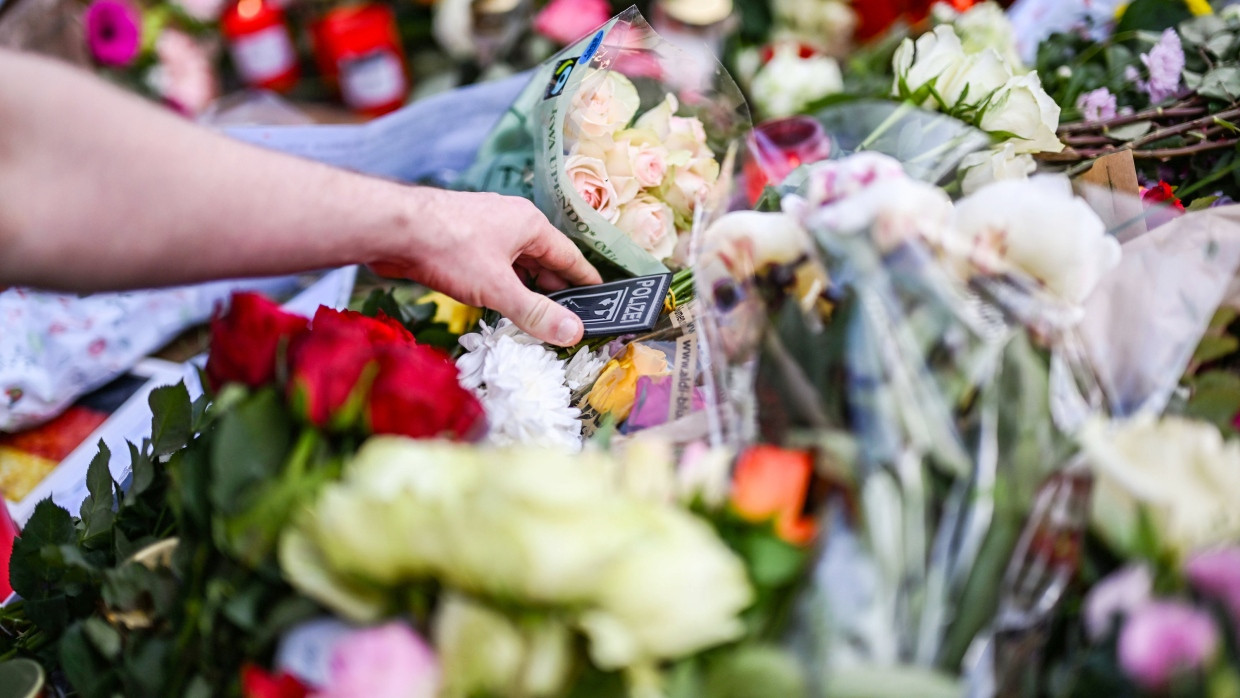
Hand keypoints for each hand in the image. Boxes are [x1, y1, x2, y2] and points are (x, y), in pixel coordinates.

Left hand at [369, 188, 601, 345]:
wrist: (392, 228)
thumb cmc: (449, 248)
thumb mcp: (499, 288)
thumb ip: (536, 312)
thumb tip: (573, 332)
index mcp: (529, 224)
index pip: (569, 255)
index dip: (586, 279)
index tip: (601, 297)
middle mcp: (510, 221)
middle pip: (543, 260)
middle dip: (555, 289)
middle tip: (569, 318)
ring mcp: (483, 229)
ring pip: (515, 263)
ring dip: (526, 289)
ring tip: (537, 316)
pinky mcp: (460, 240)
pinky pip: (493, 265)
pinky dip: (502, 284)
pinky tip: (499, 302)